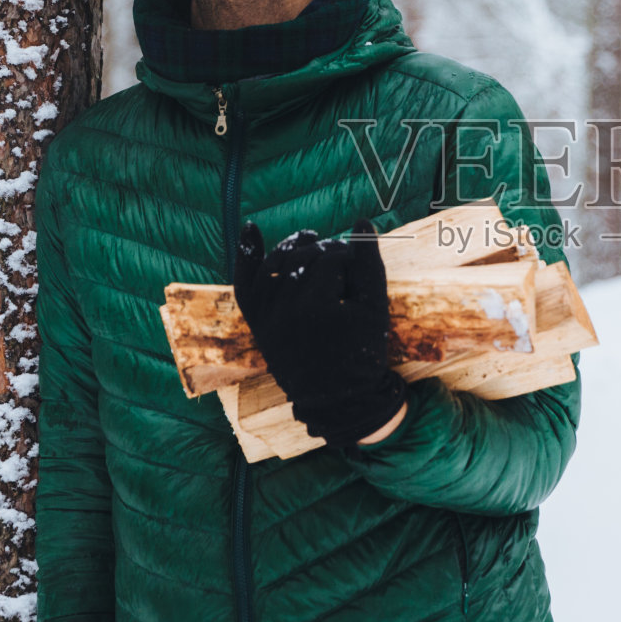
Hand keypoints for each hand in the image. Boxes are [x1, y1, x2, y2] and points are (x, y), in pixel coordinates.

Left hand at [232, 218, 406, 448]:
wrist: (338, 398)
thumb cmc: (362, 354)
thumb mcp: (374, 310)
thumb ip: (369, 265)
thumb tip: (362, 223)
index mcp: (316, 306)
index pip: (331, 260)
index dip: (349, 255)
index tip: (360, 262)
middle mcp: (284, 308)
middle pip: (302, 259)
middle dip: (324, 250)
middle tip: (342, 256)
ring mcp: (267, 316)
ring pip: (274, 265)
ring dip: (292, 247)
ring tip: (311, 240)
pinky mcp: (258, 323)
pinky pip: (246, 284)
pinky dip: (246, 256)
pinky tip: (250, 228)